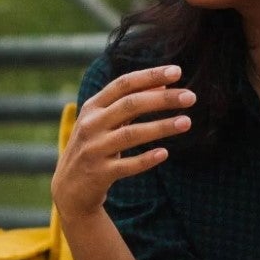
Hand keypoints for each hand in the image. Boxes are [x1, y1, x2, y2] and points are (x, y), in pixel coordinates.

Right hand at [51, 65, 195, 219]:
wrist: (69, 188)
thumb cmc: (93, 147)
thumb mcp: (104, 121)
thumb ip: (129, 103)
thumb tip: (164, 84)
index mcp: (92, 107)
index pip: (123, 84)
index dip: (150, 76)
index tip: (177, 71)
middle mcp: (91, 125)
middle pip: (130, 105)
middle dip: (162, 99)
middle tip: (190, 97)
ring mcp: (94, 149)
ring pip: (131, 134)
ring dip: (161, 127)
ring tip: (187, 122)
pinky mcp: (99, 173)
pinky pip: (126, 165)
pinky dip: (145, 159)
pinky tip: (164, 153)